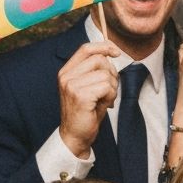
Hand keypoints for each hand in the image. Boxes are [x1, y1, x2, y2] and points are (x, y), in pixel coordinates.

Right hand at [57, 41, 119, 157]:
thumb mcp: (89, 86)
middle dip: (111, 74)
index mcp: (66, 71)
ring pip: (106, 75)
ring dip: (112, 88)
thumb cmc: (86, 111)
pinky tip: (103, 105)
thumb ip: (96, 70)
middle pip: (99, 60)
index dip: (104, 47)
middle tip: (108, 90)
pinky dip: (111, 96)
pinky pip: (107, 87)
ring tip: (103, 100)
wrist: (76, 135)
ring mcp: (71, 85)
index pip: (86, 48)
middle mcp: (66, 76)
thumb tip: (112, 52)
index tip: (116, 52)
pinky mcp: (80, 96)